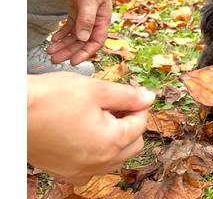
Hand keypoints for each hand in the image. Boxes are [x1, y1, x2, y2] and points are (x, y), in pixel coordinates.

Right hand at [27, 72, 154, 184]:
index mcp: (110, 143)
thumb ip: (127, 95)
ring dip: (116, 137)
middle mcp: (98, 163)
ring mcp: (80, 170)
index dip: (138, 105)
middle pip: (132, 144)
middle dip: (130, 123)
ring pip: (115, 157)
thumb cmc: (50, 98)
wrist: (12, 112)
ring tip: (100, 115)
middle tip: (116, 104)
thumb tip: (148, 98)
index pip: (140, 124)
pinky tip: (87, 132)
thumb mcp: (96, 90)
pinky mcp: (65, 171)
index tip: (131, 94)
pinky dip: (98, 150)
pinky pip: (94, 165)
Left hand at [47, 0, 111, 64]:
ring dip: (63, 45)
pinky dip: (61, 35)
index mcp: (102, 20)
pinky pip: (69, 28)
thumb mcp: (90, 0)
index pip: (96, 42)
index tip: (74, 61)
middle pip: (82, 42)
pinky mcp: (76, 12)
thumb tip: (83, 38)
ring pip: (74, 37)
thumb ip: (87, 20)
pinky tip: (54, 39)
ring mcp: (85, 18)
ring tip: (50, 52)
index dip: (85, 53)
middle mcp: (94, 22)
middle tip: (55, 59)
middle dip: (69, 51)